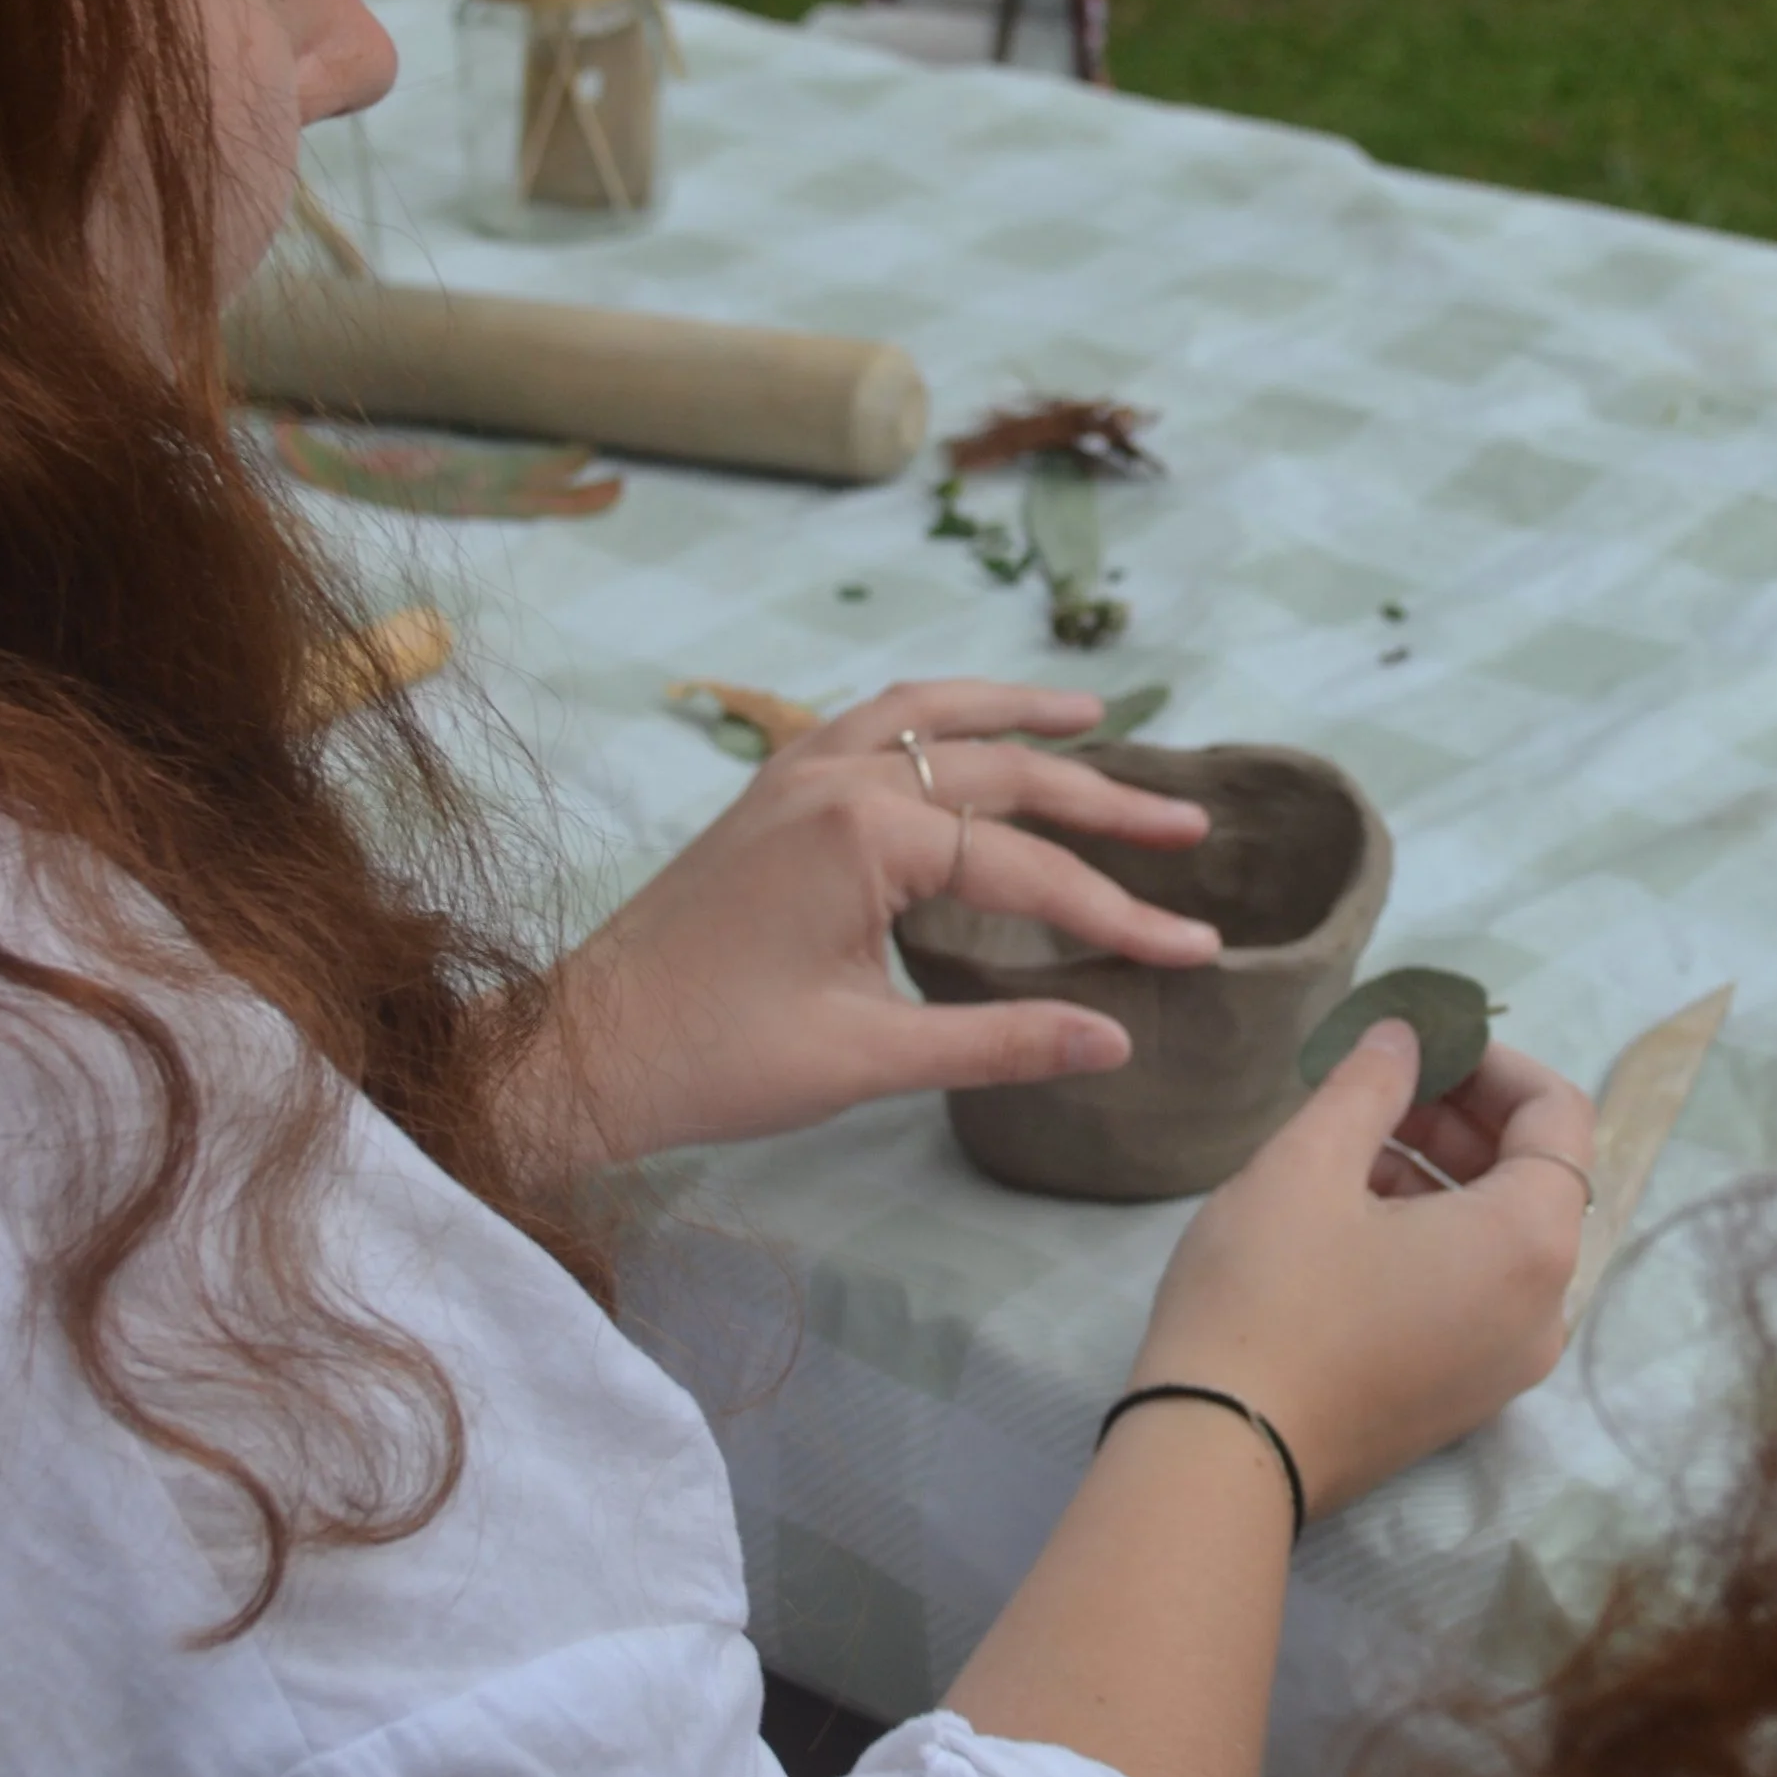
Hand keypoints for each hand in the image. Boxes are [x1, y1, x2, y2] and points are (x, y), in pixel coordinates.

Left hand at [518, 680, 1221, 1169]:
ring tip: (1093, 715)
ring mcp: (794, 775)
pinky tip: (965, 734)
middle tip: (1191, 826)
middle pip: (999, 772)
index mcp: (863, 834)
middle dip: (1103, 800)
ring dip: (1016, 717)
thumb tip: (1119, 1040)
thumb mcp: (870, 1059)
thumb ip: (1001, 1038)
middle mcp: (834, 778)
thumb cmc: (716, 1061)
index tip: (1194, 951)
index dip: (1118, 915)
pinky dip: (935, 718)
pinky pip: (871, 725)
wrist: (582, 1050)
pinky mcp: (769, 794)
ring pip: (930, 718)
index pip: (1028, 867)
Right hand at [1123, 1021, 1595, 1517]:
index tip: (1419, 1043)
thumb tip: (1404, 1035)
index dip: (1492, 1061)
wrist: (1218, 1454)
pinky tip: (1347, 1222)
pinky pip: (1476, 1293)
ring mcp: (1506, 1365)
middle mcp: (1545, 1309)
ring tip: (1346, 1151)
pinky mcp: (1462, 1399)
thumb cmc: (1267, 1295)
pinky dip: (1433, 1240)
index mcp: (1530, 1243)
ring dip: (1440, 1177)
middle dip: (1461, 1118)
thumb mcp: (1308, 1164)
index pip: (1558, 1115)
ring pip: (1500, 1238)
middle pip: (1535, 1178)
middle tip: (1375, 1089)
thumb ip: (1370, 1083)